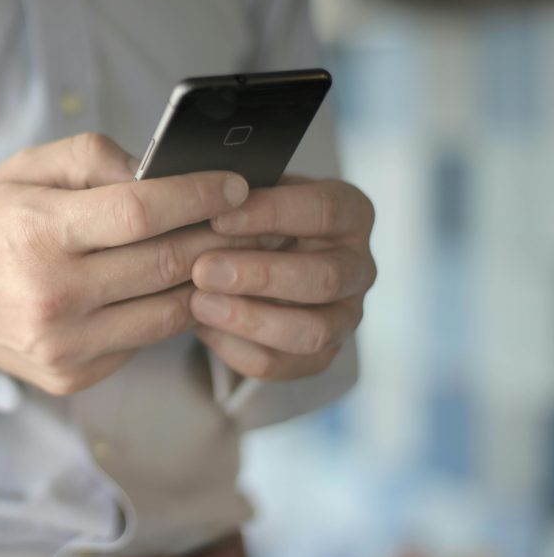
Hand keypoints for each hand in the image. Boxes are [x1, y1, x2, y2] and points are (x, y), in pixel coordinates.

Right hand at [0, 133, 252, 394]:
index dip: (198, 195)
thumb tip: (160, 172)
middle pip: (166, 264)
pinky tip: (173, 289)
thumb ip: (93, 158)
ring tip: (225, 253)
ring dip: (206, 282)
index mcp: (40, 233)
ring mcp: (63, 346)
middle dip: (220, 237)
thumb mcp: (26, 168)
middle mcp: (53, 296)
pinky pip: (142, 343)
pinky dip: (164, 314)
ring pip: (167, 313)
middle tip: (251, 219)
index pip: (142, 213)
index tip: (234, 185)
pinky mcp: (71, 376)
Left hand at [190, 176, 375, 380]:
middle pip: (324, 277)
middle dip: (259, 275)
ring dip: (249, 319)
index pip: (323, 210)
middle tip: (203, 269)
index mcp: (350, 213)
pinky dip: (237, 348)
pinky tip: (202, 327)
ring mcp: (345, 317)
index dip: (271, 213)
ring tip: (198, 303)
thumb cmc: (252, 215)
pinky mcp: (320, 356)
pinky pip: (282, 364)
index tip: (218, 216)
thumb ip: (236, 193)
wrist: (258, 254)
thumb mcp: (250, 192)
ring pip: (311, 332)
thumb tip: (201, 192)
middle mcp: (358, 267)